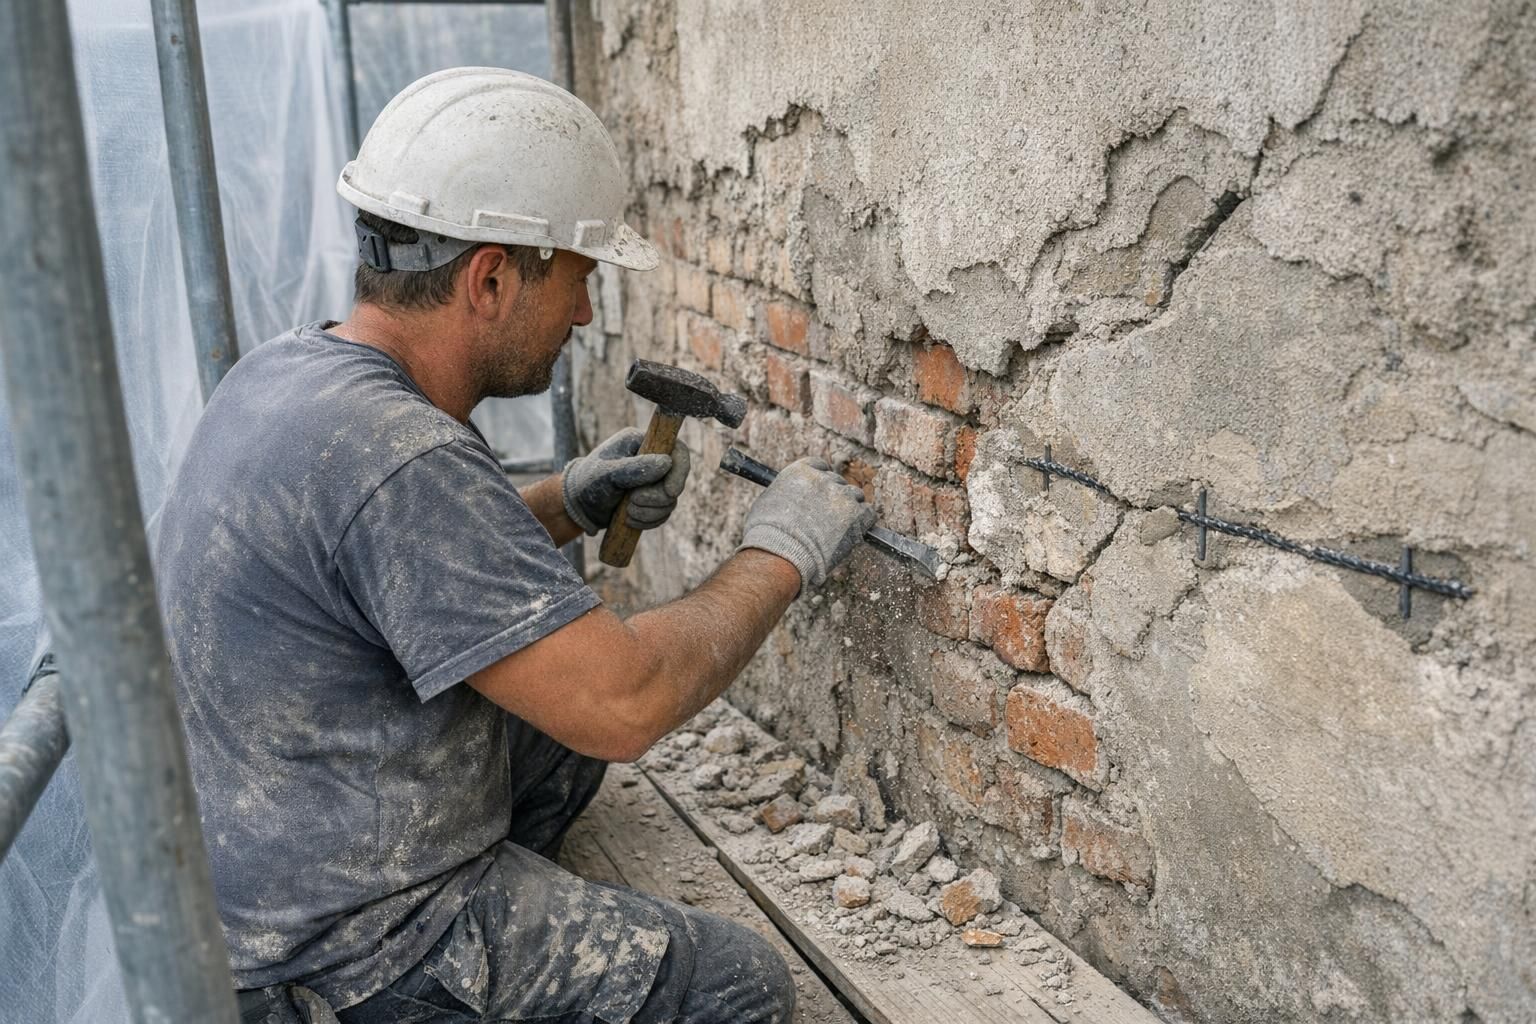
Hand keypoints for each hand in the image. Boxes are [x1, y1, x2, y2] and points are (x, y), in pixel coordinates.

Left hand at [562, 428, 692, 535]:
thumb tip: (666, 463)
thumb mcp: (608, 474)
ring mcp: (653, 481)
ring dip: (651, 511)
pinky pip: (663, 514)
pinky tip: (630, 520)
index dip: (680, 471)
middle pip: (676, 480)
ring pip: (670, 501)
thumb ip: (636, 468)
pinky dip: (649, 521)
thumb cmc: (588, 483)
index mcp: (641, 443)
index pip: (676, 450)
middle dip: (657, 497)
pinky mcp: (651, 500)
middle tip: (634, 502)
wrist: (577, 506)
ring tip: (628, 512)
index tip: (670, 491)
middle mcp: (651, 459)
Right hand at [737, 457, 875, 590]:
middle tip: (829, 515)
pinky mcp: (856, 516)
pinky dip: (864, 522)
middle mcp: (823, 479)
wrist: (781, 553)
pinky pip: (869, 514)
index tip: (820, 490)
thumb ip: (783, 493)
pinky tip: (854, 532)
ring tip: (840, 527)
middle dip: (834, 496)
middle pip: (837, 481)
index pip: (819, 465)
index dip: (821, 479)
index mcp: (800, 472)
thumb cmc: (767, 535)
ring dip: (850, 508)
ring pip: (855, 496)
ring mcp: (841, 496)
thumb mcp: (766, 503)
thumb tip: (784, 497)